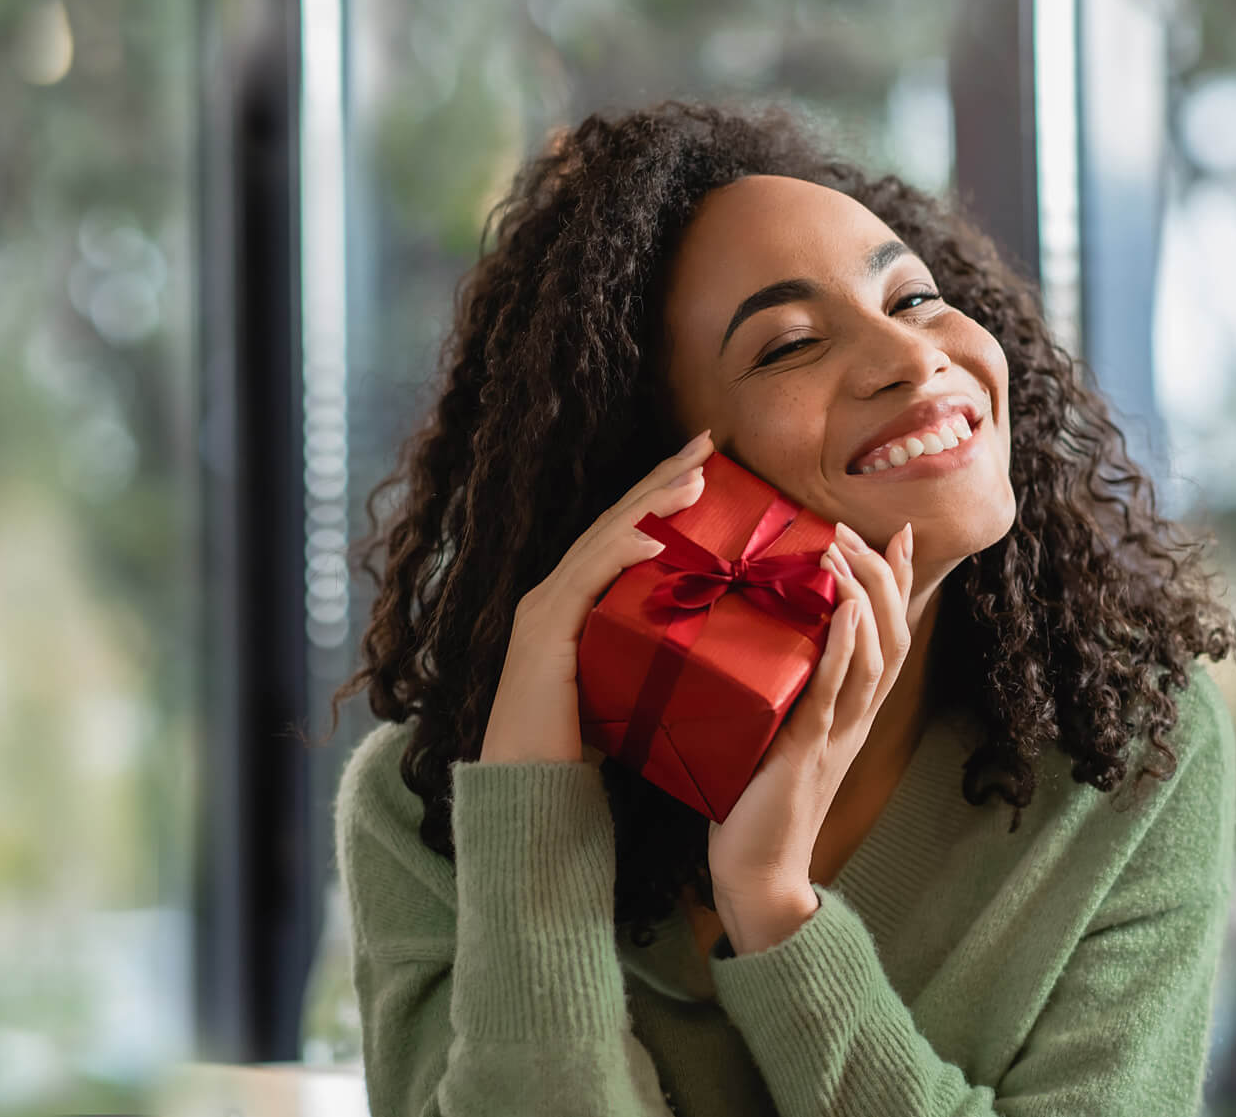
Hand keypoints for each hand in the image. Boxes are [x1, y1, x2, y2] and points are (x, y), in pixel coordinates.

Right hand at [478, 429, 714, 763]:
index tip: (705, 464)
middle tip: (706, 443)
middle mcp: (553, 593)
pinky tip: (655, 538)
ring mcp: (544, 609)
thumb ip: (650, 650)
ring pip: (605, 540)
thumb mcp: (626, 682)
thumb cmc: (582, 748)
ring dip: (653, 505)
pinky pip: (587, 581)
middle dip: (662, 478)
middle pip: (616, 521)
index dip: (661, 495)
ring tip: (697, 478)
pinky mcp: (545, 635)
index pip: (623, 532)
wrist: (527, 792)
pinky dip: (622, 555)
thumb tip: (708, 635)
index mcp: (572, 601)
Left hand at [707, 519, 913, 950]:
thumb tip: (760, 640)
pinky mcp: (809, 750)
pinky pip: (835, 690)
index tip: (896, 532)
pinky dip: (844, 646)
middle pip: (895, 634)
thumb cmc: (757, 803)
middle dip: (882, 575)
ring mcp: (839, 734)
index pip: (890, 633)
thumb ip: (781, 689)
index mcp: (852, 711)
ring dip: (864, 597)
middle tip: (857, 530)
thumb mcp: (776, 731)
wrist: (757, 872)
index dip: (898, 582)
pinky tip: (844, 610)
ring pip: (875, 655)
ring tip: (842, 551)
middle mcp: (857, 718)